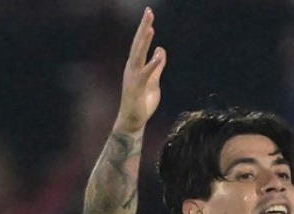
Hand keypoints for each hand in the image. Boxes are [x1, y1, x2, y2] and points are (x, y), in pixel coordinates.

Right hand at [115, 8, 166, 133]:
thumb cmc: (142, 102)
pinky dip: (152, 63)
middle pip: (138, 43)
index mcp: (135, 65)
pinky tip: (159, 54)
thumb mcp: (154, 80)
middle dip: (143, 27)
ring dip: (144, 40)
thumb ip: (157, 66)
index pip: (140, 43)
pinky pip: (145, 73)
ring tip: (150, 26)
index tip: (149, 15)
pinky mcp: (137, 87)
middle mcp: (132, 67)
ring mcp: (133, 76)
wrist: (133, 120)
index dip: (145, 29)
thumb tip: (161, 50)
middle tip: (148, 12)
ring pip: (139, 54)